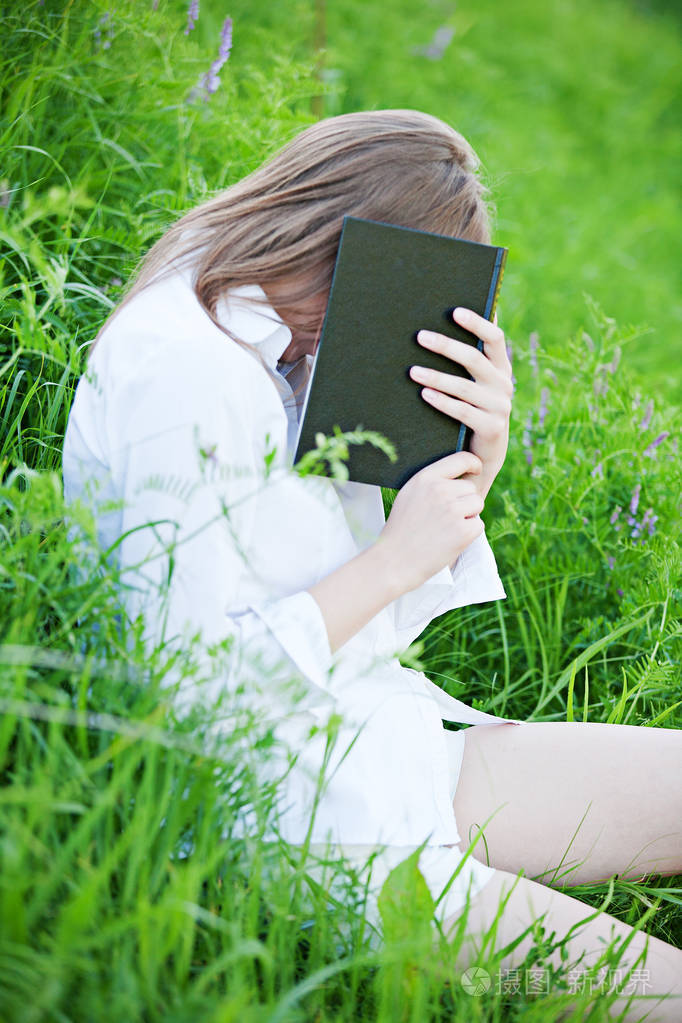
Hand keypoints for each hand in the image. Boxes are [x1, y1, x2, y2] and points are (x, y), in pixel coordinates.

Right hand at [376, 450, 484, 593]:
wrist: (393, 561)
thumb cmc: (401, 529)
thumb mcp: (408, 495)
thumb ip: (431, 482)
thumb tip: (458, 475)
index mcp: (426, 478)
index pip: (461, 459)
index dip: (473, 463)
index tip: (475, 469)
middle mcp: (441, 491)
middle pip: (471, 488)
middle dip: (464, 501)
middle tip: (443, 518)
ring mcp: (453, 510)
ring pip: (477, 505)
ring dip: (468, 516)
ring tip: (445, 528)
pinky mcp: (463, 531)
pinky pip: (478, 525)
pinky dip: (469, 534)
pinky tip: (449, 540)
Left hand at [408, 308, 512, 498]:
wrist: (483, 455)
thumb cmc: (473, 411)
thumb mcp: (476, 385)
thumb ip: (473, 358)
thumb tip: (453, 319)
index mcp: (501, 369)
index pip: (495, 338)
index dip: (477, 323)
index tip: (454, 311)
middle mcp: (504, 385)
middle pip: (474, 359)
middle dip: (445, 346)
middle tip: (420, 337)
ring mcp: (500, 407)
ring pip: (464, 387)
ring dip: (436, 376)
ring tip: (412, 370)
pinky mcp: (492, 428)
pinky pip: (463, 411)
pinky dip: (442, 402)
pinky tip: (424, 394)